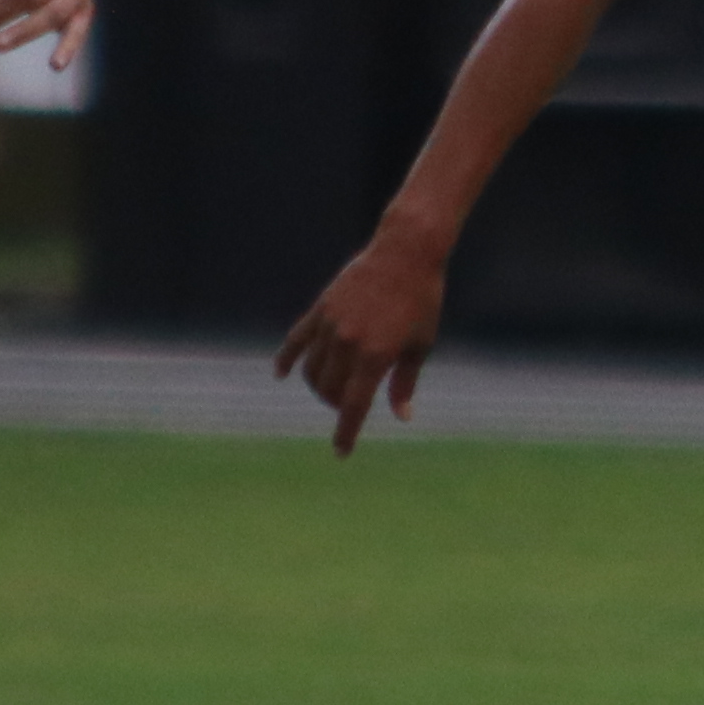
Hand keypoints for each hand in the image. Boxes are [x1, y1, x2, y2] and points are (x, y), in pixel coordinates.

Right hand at [273, 224, 447, 453]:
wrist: (406, 252)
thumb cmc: (422, 300)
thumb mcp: (421, 344)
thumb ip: (405, 383)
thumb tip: (402, 417)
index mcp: (376, 355)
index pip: (354, 406)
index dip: (346, 433)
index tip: (341, 452)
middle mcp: (349, 342)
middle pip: (329, 391)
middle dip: (336, 406)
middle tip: (349, 405)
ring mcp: (331, 324)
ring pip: (311, 370)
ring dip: (318, 387)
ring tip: (333, 390)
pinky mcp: (321, 308)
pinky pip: (296, 339)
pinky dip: (287, 359)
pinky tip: (282, 374)